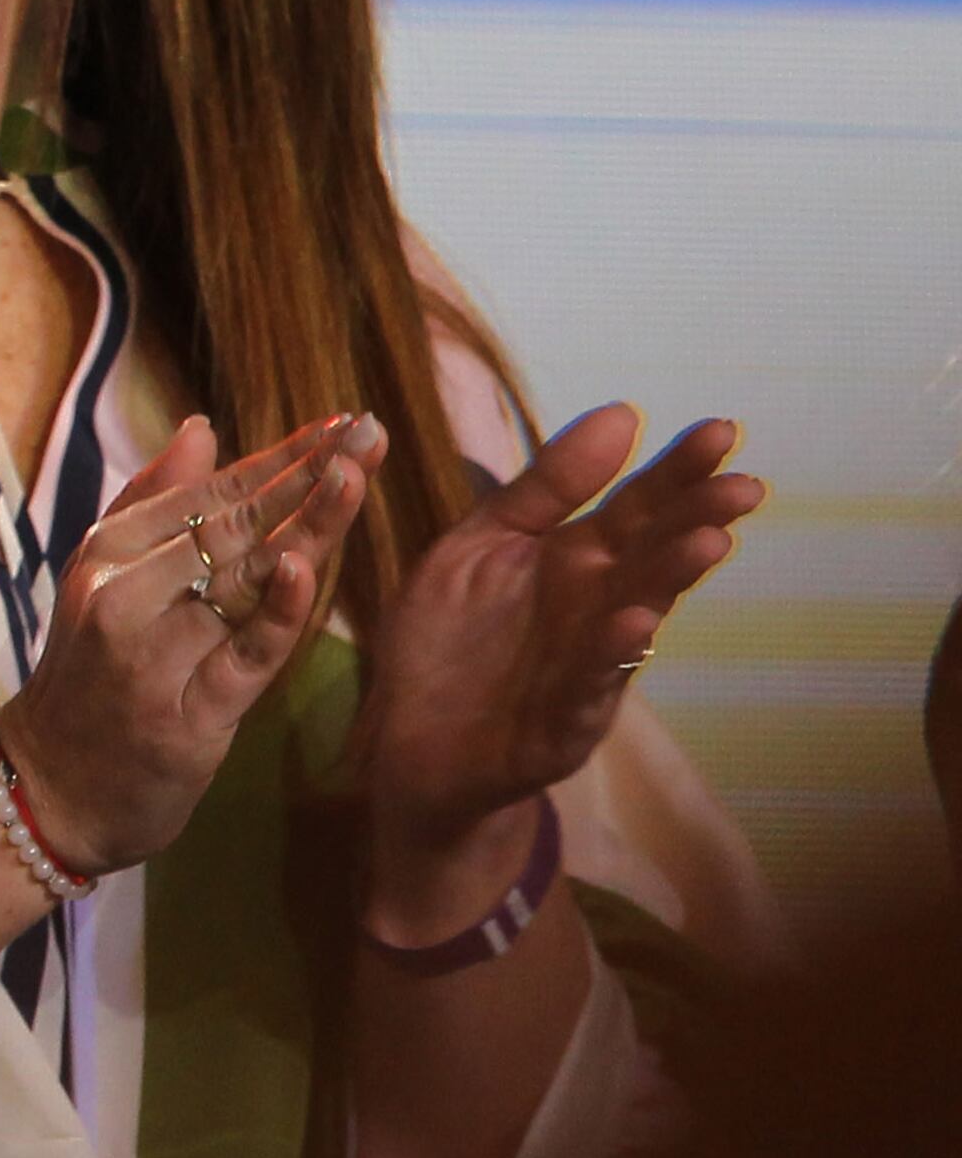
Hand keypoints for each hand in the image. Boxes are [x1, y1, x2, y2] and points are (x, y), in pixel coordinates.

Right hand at [0, 411, 381, 877]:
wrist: (51, 788)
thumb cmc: (89, 680)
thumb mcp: (100, 582)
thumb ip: (149, 503)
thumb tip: (201, 425)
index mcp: (107, 555)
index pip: (205, 493)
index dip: (276, 456)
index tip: (338, 421)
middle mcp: (124, 595)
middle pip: (229, 525)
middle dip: (305, 474)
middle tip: (366, 430)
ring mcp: (152, 654)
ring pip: (242, 581)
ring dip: (305, 523)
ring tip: (355, 472)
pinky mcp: (185, 715)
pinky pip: (240, 656)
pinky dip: (274, 613)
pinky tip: (306, 568)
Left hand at [355, 405, 763, 935]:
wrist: (413, 744)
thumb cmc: (453, 637)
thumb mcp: (484, 543)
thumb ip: (546, 486)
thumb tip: (621, 412)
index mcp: (575, 560)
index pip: (638, 506)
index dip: (678, 471)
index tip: (722, 430)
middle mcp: (595, 607)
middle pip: (652, 555)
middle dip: (697, 519)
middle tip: (744, 485)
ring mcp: (587, 664)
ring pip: (638, 615)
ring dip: (671, 580)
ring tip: (708, 541)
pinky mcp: (563, 720)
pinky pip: (590, 682)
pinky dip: (613, 654)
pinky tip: (637, 623)